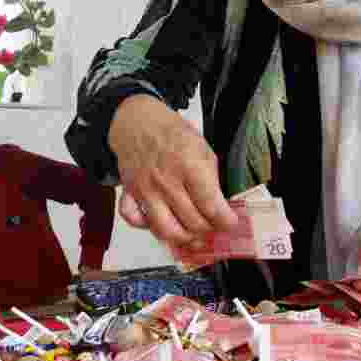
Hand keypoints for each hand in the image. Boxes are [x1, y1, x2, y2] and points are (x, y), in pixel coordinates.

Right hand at [109, 95, 238, 245]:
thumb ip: (212, 179)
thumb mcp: (204, 149)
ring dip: (184, 239)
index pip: (211, 206)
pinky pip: (134, 220)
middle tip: (214, 228)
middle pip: (192, 223)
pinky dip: (147, 228)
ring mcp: (147, 190)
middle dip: (209, 230)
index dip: (225, 221)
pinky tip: (161, 224)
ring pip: (166, 230)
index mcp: (190, 167)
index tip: (230, 223)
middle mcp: (167, 181)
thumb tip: (221, 205)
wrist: (139, 122)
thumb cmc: (172, 134)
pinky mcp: (130, 194)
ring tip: (194, 236)